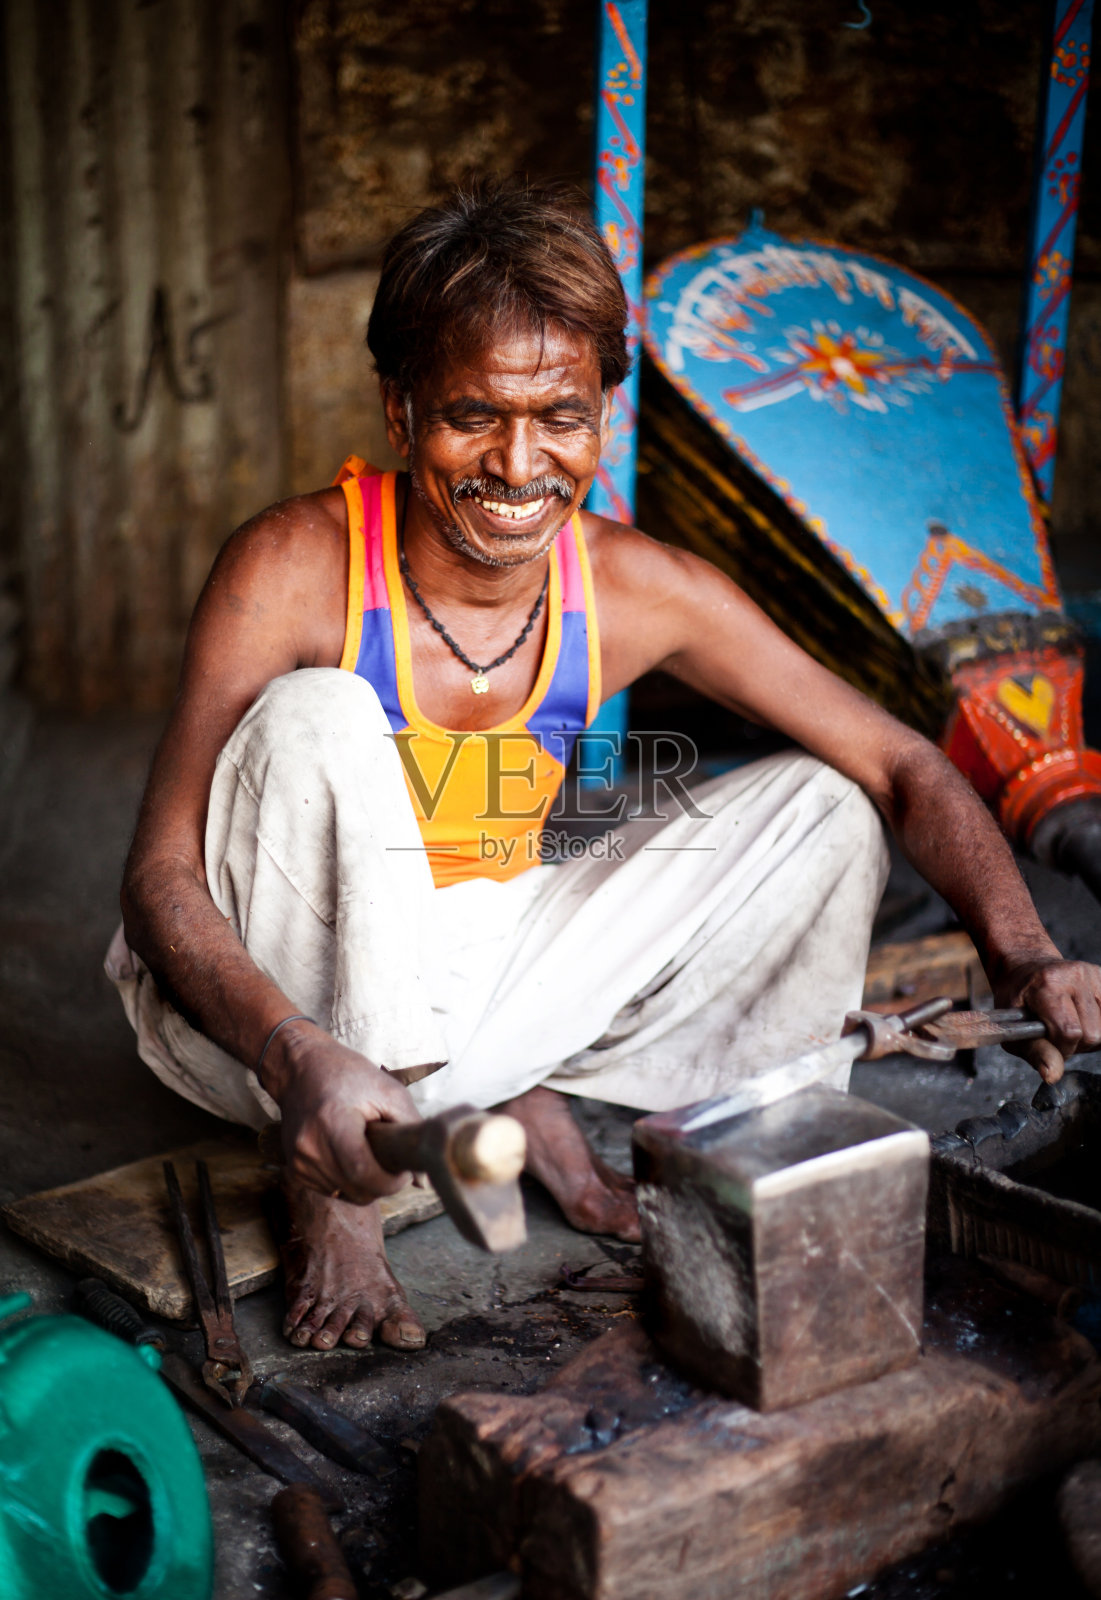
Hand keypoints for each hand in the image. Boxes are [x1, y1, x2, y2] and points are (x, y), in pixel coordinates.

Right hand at [265, 1023, 422, 1202]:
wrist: (301, 1069)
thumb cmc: (348, 1075)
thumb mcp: (388, 1091)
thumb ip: (410, 1129)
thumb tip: (423, 1179)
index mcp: (333, 1123)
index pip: (362, 1173)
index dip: (390, 1182)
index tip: (403, 1173)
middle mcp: (310, 1146)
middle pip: (355, 1190)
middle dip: (381, 1185)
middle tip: (390, 1162)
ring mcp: (298, 1160)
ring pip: (344, 1195)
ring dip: (363, 1184)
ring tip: (367, 1152)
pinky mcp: (295, 1169)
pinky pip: (330, 1191)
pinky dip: (346, 1182)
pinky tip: (349, 1156)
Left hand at [993, 955, 1100, 1083]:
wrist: (1027, 966)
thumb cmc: (1018, 999)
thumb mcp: (1014, 1028)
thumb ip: (1036, 1052)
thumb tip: (1052, 1075)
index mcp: (1047, 984)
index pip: (1069, 1032)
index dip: (1061, 1048)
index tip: (1048, 1043)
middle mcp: (1074, 975)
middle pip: (1093, 1034)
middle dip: (1076, 1043)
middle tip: (1058, 1033)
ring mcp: (1093, 975)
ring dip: (1089, 1036)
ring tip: (1070, 1024)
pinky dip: (1098, 1025)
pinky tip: (1082, 1019)